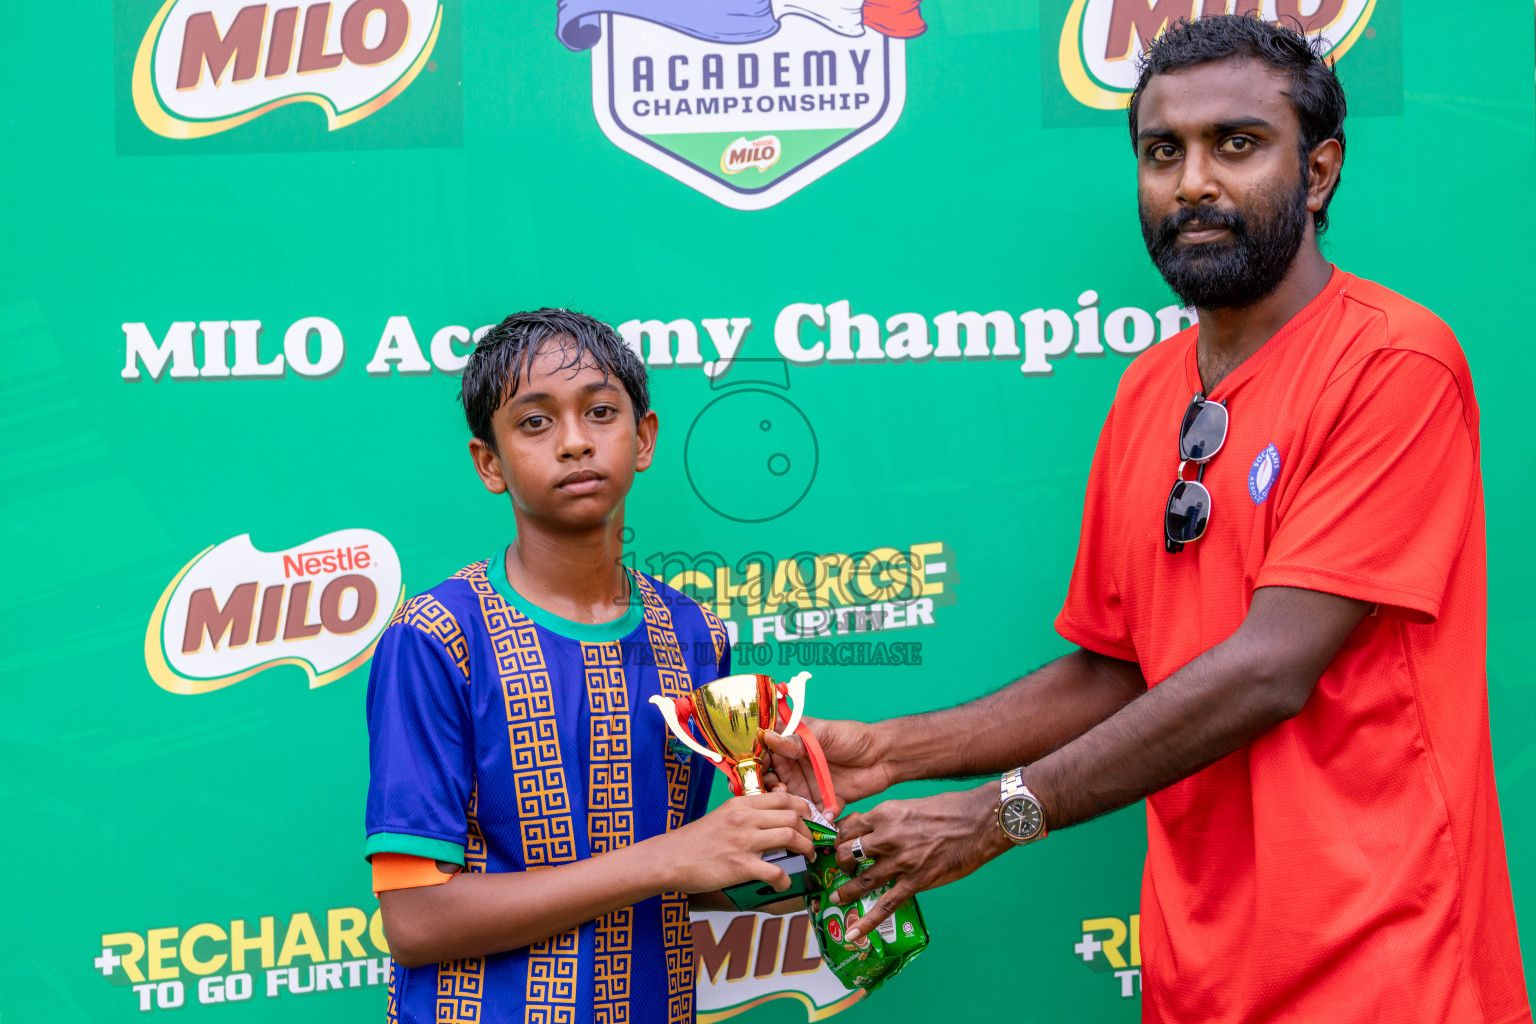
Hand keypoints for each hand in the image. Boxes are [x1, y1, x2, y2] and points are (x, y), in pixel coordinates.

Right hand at [650, 792, 815, 894]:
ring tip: (806, 859)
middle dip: (810, 831)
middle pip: (793, 816)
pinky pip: (775, 872)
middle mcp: (745, 818)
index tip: (811, 821)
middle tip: (812, 844)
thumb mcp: (723, 815)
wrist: (670, 859)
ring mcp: (743, 842)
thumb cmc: (696, 840)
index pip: (785, 798)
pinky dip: (786, 880)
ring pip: (790, 837)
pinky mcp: (739, 866)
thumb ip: (748, 811)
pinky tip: (784, 884)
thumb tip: (775, 809)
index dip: (806, 809)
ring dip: (805, 850)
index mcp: (741, 804)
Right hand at [761, 717, 894, 813]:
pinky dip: (816, 819)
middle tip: (778, 790)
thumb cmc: (852, 736)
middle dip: (767, 790)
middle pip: (769, 782)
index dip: (755, 763)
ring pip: (787, 803)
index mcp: (790, 746)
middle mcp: (794, 768)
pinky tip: (823, 815)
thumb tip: (768, 737)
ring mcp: (808, 786)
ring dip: (787, 808)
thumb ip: (796, 739)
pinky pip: (813, 816)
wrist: (883, 755)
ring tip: (796, 806)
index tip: (755, 770)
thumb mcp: (823, 733)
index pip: (763, 755)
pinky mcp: (823, 802)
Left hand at [828, 783, 1011, 942]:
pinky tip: (854, 932)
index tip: (841, 844)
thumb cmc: (952, 808)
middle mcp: (887, 837)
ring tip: (838, 897)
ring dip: (846, 891)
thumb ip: (892, 820)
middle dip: (841, 862)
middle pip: (848, 853)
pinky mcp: (917, 881)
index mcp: (885, 813)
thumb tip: (879, 832)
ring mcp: (901, 861)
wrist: (981, 821)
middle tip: (842, 868)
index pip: (850, 827)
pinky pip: (886, 905)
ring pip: (861, 880)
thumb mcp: (912, 805)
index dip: (842, 837)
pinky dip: (867, 921)